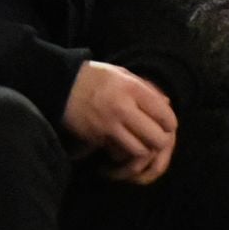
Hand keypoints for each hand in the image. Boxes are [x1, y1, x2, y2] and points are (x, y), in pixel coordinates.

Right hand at [62, 61, 177, 184]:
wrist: (59, 85)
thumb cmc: (93, 77)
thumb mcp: (121, 74)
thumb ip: (145, 88)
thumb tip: (167, 104)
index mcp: (132, 88)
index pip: (165, 114)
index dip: (169, 124)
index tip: (164, 126)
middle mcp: (124, 106)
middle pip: (157, 137)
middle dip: (159, 143)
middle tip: (153, 140)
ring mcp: (110, 123)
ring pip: (140, 150)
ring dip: (141, 152)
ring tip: (136, 147)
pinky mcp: (97, 137)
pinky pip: (119, 153)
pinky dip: (122, 155)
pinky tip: (118, 149)